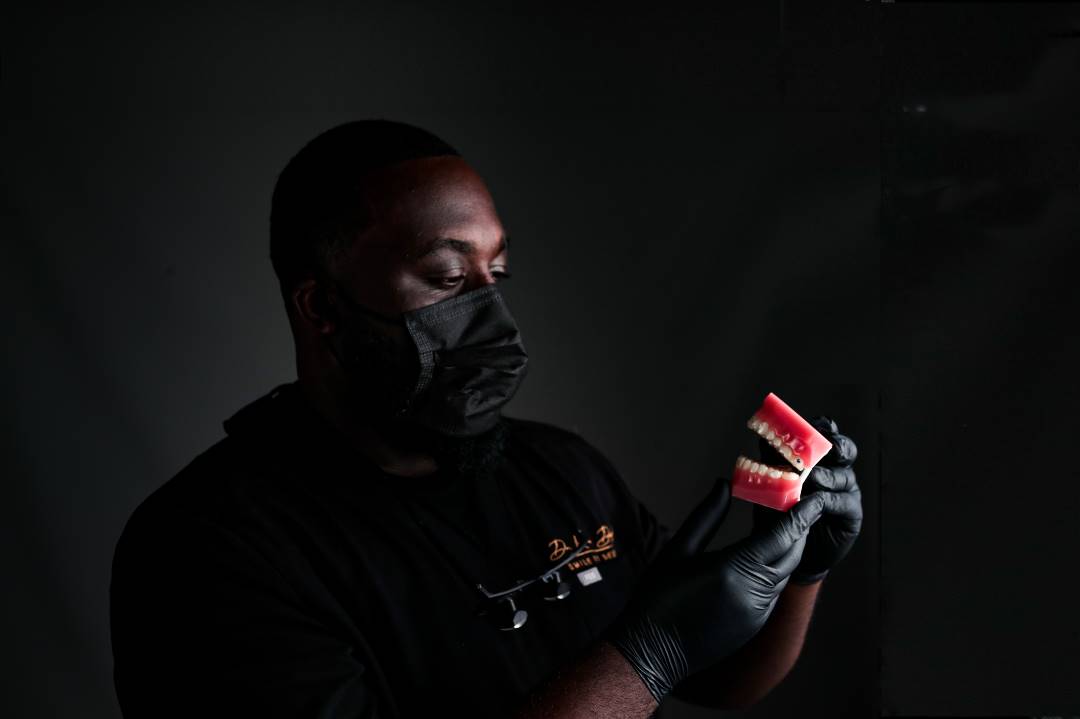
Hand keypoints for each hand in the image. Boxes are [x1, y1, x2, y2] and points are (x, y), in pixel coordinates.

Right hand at [604, 476, 826, 703]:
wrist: (653, 651)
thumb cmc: (658, 597)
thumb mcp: (678, 550)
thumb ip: (707, 516)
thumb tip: (724, 486)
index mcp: (733, 570)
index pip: (781, 536)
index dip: (800, 515)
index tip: (813, 498)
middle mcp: (753, 593)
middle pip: (792, 555)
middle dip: (799, 530)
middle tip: (798, 505)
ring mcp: (757, 612)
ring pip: (784, 574)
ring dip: (787, 550)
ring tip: (781, 525)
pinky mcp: (755, 625)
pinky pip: (774, 591)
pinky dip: (775, 570)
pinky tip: (763, 556)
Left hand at [754, 415, 862, 584]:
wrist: (788, 549)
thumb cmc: (779, 512)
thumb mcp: (772, 482)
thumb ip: (771, 461)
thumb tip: (762, 436)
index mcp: (819, 458)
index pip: (827, 434)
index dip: (824, 427)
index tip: (817, 424)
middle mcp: (836, 470)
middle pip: (846, 450)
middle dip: (838, 445)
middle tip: (827, 445)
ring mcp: (846, 491)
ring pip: (844, 475)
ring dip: (827, 475)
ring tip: (812, 477)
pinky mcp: (850, 514)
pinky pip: (843, 503)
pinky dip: (829, 500)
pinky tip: (818, 501)